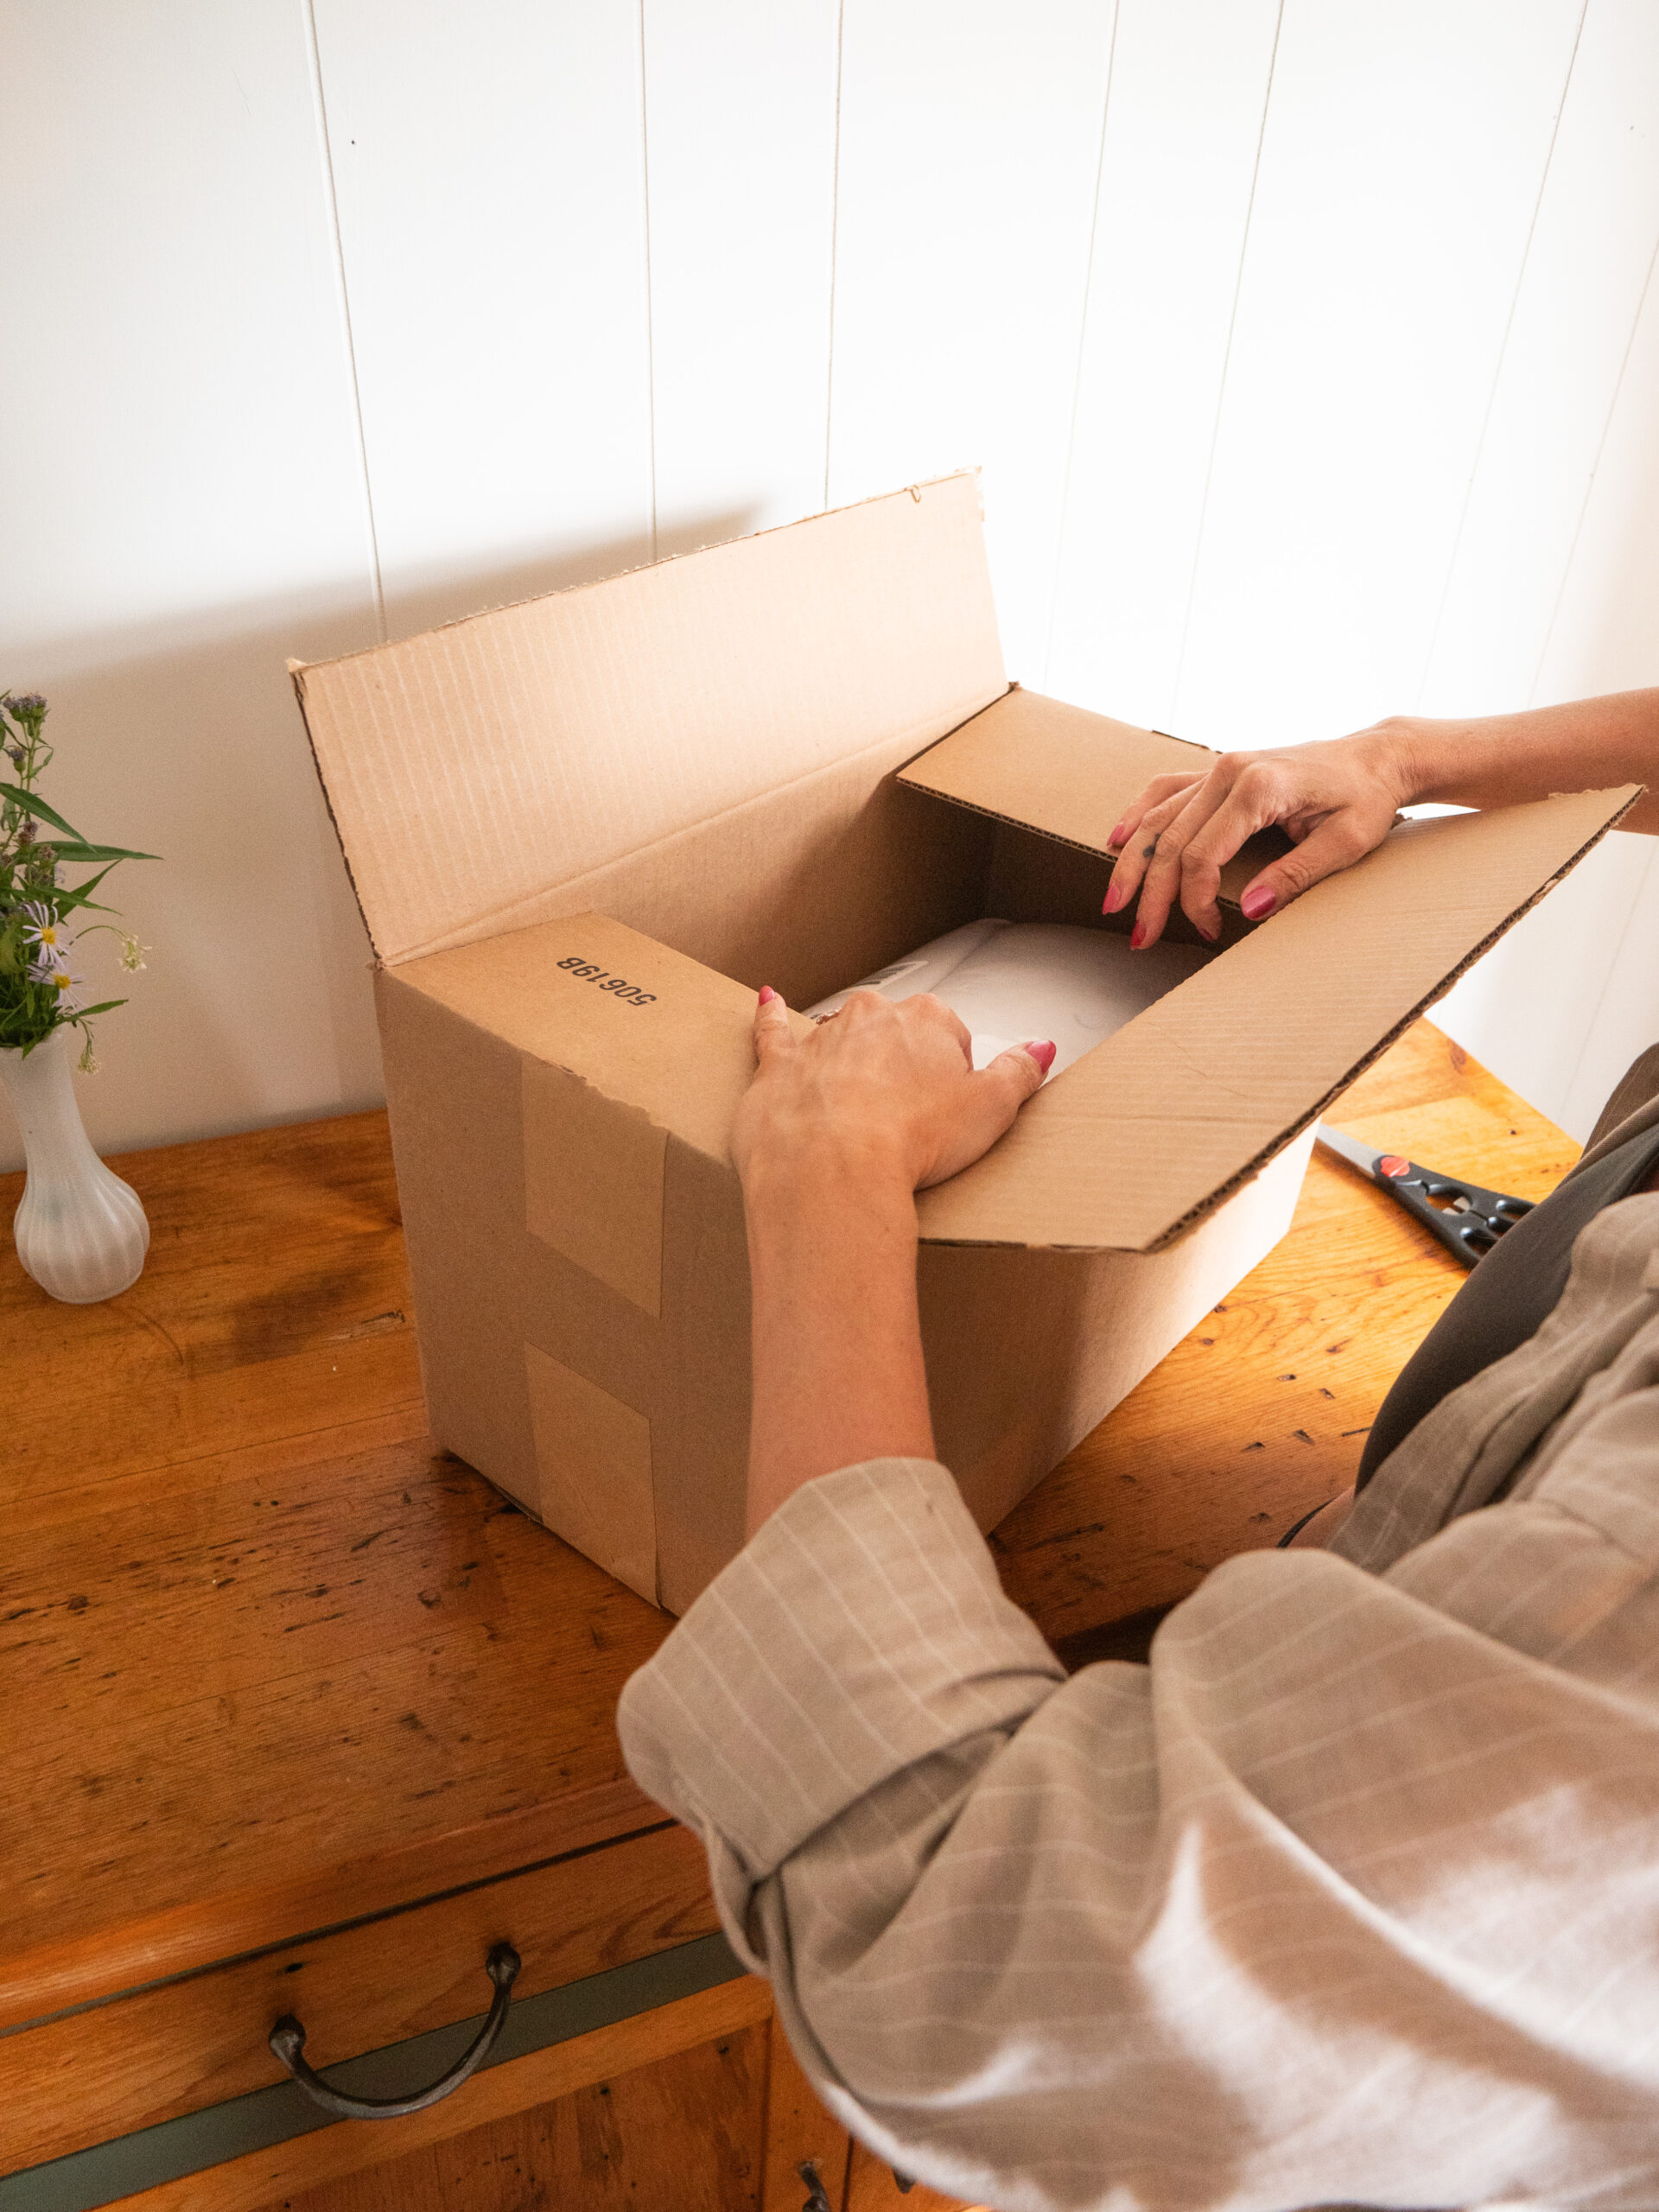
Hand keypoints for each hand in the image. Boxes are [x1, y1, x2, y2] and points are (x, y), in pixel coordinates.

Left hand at [734, 990, 1053, 1530]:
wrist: (832, 1168)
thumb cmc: (910, 1140)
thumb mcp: (993, 1111)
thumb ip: (1020, 1072)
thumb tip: (1040, 1050)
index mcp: (926, 1020)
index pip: (952, 1035)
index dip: (955, 1078)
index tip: (952, 1112)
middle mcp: (871, 1017)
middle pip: (896, 1033)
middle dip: (904, 1067)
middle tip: (912, 1121)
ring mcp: (821, 1039)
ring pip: (841, 1036)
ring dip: (850, 1059)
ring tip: (859, 1107)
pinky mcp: (778, 1068)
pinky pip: (773, 1032)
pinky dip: (772, 1019)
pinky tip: (769, 1003)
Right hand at [1101, 722, 1416, 948]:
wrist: (1377, 759)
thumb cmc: (1366, 798)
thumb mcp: (1345, 843)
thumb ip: (1295, 875)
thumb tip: (1250, 911)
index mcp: (1260, 788)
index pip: (1203, 854)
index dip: (1196, 899)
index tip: (1207, 929)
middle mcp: (1231, 771)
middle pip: (1172, 840)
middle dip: (1152, 894)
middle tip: (1141, 937)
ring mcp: (1221, 767)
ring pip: (1160, 818)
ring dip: (1134, 863)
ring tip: (1115, 902)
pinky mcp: (1219, 769)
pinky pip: (1166, 790)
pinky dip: (1139, 815)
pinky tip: (1118, 839)